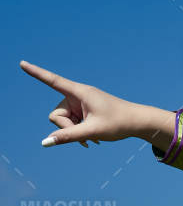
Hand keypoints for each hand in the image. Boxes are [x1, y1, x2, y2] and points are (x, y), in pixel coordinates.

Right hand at [20, 59, 172, 148]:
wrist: (137, 122)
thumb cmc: (117, 123)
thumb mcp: (91, 132)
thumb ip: (68, 137)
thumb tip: (46, 142)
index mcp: (79, 92)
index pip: (53, 81)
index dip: (36, 73)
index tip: (22, 64)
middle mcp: (77, 95)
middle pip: (57, 114)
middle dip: (66, 128)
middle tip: (85, 137)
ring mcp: (80, 104)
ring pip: (64, 121)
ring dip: (74, 133)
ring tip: (92, 139)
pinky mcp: (84, 111)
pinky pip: (72, 124)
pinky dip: (78, 133)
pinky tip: (92, 141)